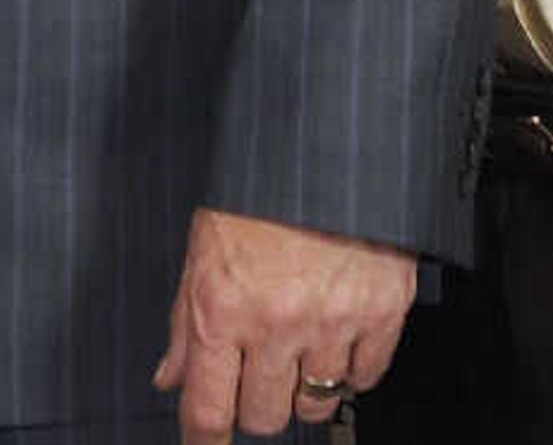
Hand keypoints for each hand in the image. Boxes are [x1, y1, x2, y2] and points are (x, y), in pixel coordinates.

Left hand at [150, 206, 414, 444]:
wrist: (330, 138)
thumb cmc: (261, 186)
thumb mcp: (205, 244)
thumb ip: (186, 319)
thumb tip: (170, 376)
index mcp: (222, 305)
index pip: (207, 409)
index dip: (204, 442)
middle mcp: (276, 321)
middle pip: (262, 417)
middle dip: (255, 402)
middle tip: (257, 370)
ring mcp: (332, 320)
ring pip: (314, 403)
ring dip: (303, 387)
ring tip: (299, 348)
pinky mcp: (382, 312)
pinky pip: (366, 377)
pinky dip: (352, 367)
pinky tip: (338, 335)